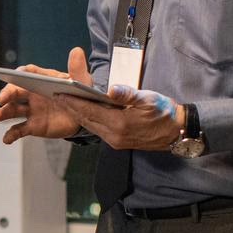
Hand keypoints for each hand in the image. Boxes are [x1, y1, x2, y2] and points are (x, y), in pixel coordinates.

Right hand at [0, 47, 93, 143]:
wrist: (85, 116)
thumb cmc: (81, 93)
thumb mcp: (82, 80)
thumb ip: (77, 68)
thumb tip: (77, 50)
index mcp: (42, 79)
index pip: (27, 73)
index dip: (19, 73)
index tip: (15, 75)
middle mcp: (32, 93)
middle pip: (16, 91)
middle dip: (7, 93)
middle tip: (2, 98)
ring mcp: (31, 110)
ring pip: (13, 110)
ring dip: (3, 112)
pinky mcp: (33, 126)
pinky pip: (19, 129)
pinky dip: (11, 134)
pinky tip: (6, 139)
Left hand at [63, 76, 184, 151]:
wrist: (177, 132)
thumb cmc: (165, 112)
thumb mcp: (149, 99)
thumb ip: (129, 94)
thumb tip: (112, 89)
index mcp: (120, 123)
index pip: (90, 110)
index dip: (73, 101)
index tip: (59, 92)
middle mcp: (114, 135)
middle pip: (85, 119)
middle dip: (70, 107)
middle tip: (55, 94)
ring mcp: (114, 141)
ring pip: (89, 125)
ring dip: (76, 113)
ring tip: (64, 101)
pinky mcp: (117, 142)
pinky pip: (96, 129)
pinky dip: (87, 119)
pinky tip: (81, 111)